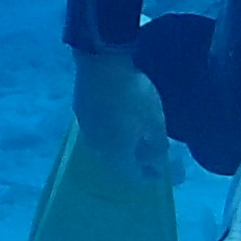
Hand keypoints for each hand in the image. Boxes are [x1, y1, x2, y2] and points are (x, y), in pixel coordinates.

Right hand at [70, 46, 174, 191]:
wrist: (102, 64)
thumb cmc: (134, 97)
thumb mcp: (155, 123)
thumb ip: (157, 147)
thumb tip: (158, 163)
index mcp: (116, 154)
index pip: (133, 176)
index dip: (148, 176)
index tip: (160, 172)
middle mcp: (97, 148)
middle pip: (117, 161)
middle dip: (134, 159)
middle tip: (149, 152)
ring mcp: (86, 129)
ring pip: (106, 145)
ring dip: (121, 143)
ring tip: (134, 134)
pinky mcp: (80, 111)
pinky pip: (99, 128)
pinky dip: (111, 128)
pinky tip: (119, 117)